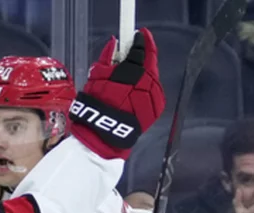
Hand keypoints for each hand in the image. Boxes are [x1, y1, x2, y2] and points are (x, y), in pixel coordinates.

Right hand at [69, 28, 164, 159]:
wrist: (105, 136)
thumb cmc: (97, 106)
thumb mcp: (96, 78)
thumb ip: (106, 58)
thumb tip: (113, 42)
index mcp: (134, 72)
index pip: (140, 50)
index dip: (139, 40)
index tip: (136, 35)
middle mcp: (149, 82)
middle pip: (149, 63)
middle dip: (141, 58)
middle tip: (130, 58)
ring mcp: (155, 96)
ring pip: (152, 77)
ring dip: (143, 74)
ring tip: (129, 80)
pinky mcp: (157, 108)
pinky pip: (153, 91)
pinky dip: (145, 88)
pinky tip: (133, 93)